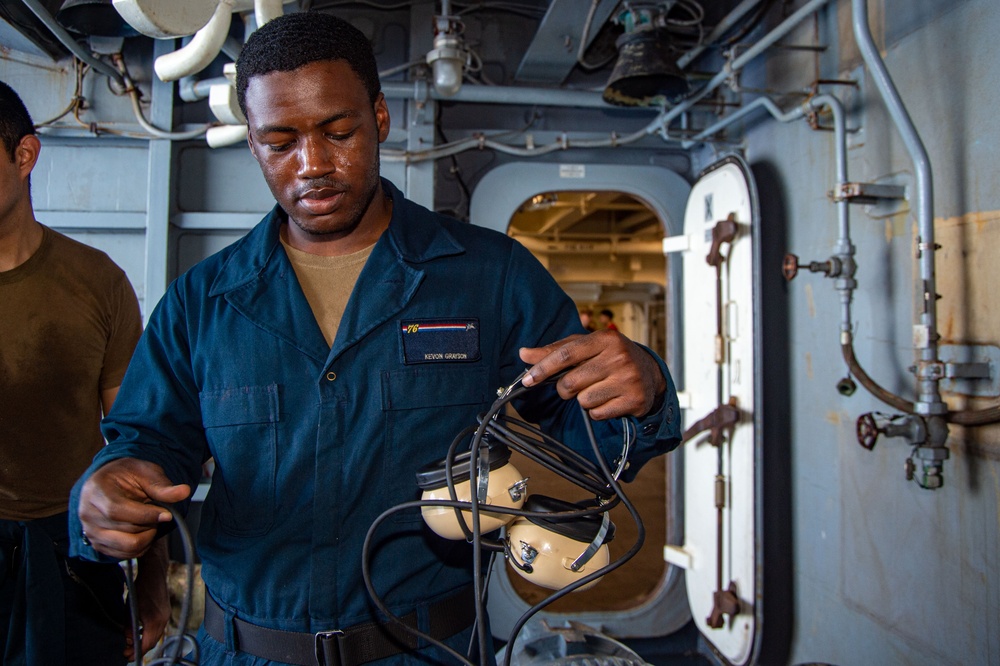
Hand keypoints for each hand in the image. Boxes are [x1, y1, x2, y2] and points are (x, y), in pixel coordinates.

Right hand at [78, 458, 189, 559]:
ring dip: (147, 537)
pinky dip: (141, 546)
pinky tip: (143, 531)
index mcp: (96, 491)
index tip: (167, 515)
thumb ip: (163, 486)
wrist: (109, 483)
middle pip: (125, 530)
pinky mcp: (98, 545)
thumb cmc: (126, 475)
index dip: (145, 515)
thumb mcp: (146, 472)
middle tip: (158, 513)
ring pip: (127, 546)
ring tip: (149, 521)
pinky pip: (125, 555)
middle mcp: (88, 514)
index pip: (117, 510)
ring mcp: (91, 532)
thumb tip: (184, 491)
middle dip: (150, 524)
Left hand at [125, 539, 170, 660]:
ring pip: (157, 635)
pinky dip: (151, 633)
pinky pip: (159, 627)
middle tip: (129, 652)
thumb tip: (129, 639)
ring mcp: (166, 615)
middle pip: (153, 642)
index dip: (136, 652)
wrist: (154, 573)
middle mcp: (163, 620)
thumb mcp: (130, 609)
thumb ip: (129, 627)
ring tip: (133, 642)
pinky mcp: (166, 611)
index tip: (127, 655)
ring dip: (146, 640)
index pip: (147, 644)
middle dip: (141, 648)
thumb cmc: (141, 588)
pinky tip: (142, 632)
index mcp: (154, 621)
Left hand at [519, 330, 666, 419]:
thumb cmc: (610, 356)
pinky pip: (598, 414)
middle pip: (570, 382)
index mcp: (605, 339)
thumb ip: (555, 350)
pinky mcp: (634, 400)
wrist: (650, 373)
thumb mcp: (586, 347)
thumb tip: (524, 353)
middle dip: (565, 388)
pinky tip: (609, 400)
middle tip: (577, 383)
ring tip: (598, 389)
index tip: (527, 380)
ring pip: (583, 400)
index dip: (543, 368)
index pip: (565, 355)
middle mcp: (619, 357)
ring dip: (584, 399)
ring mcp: (629, 379)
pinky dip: (597, 411)